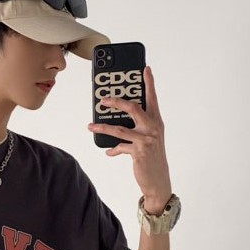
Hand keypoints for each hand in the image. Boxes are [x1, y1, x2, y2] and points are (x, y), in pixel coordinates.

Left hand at [88, 65, 171, 213]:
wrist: (158, 181)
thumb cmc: (152, 158)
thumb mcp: (149, 140)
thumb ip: (137, 128)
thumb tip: (116, 123)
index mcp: (156, 121)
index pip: (152, 98)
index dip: (149, 82)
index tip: (145, 68)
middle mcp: (153, 127)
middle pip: (132, 107)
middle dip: (115, 101)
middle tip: (102, 99)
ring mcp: (146, 140)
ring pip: (119, 129)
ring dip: (102, 127)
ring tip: (90, 126)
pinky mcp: (138, 152)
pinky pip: (119, 147)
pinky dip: (112, 149)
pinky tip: (108, 151)